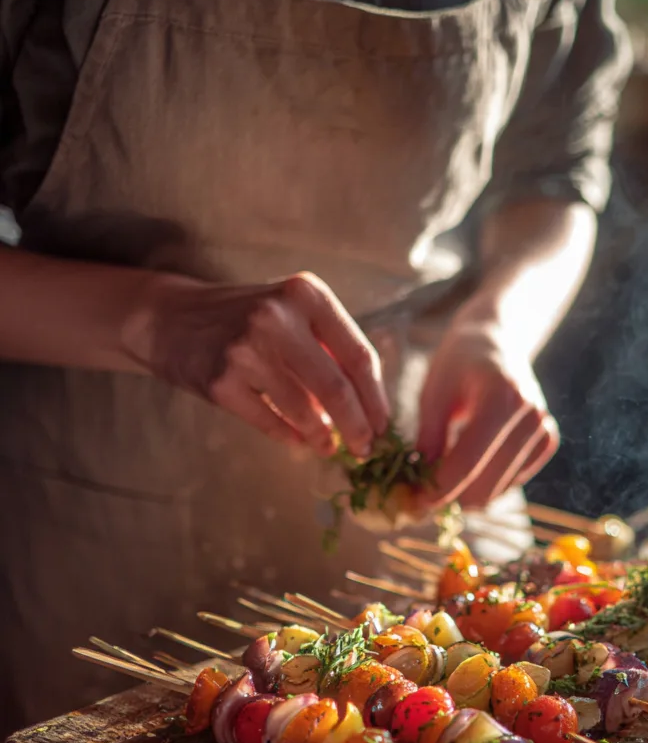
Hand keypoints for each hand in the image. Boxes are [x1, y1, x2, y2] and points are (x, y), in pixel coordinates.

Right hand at [125, 272, 388, 456]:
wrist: (169, 318)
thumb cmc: (247, 321)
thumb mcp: (292, 314)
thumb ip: (330, 349)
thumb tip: (371, 407)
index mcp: (307, 295)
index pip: (359, 355)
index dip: (376, 397)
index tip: (384, 424)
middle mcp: (278, 316)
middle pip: (336, 387)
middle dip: (357, 426)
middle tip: (365, 447)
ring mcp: (246, 348)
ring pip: (304, 410)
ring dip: (322, 436)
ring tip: (328, 446)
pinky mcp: (220, 380)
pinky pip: (269, 421)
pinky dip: (290, 437)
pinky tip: (299, 442)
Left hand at [416, 322, 559, 509]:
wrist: (499, 340)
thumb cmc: (459, 362)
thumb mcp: (434, 393)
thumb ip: (429, 440)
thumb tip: (419, 487)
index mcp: (502, 398)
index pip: (468, 462)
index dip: (436, 489)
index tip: (411, 502)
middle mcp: (532, 417)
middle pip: (485, 484)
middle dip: (448, 497)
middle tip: (418, 497)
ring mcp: (544, 430)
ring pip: (498, 490)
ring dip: (464, 495)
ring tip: (437, 480)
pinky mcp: (548, 441)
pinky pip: (511, 482)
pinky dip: (484, 484)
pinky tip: (466, 467)